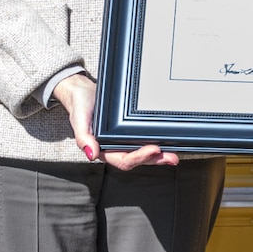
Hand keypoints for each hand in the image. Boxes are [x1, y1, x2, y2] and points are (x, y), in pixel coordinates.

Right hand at [53, 73, 178, 171]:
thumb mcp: (79, 119)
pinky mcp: (130, 131)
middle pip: (138, 159)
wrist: (82, 91)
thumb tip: (91, 155)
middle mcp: (115, 148)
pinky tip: (168, 142)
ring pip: (143, 153)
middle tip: (171, 157)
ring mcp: (123, 141)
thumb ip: (83, 138)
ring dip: (159, 155)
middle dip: (155, 160)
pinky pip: (144, 140)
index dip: (139, 158)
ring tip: (174, 155)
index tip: (153, 149)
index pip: (123, 160)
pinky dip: (157, 143)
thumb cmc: (80, 106)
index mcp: (103, 149)